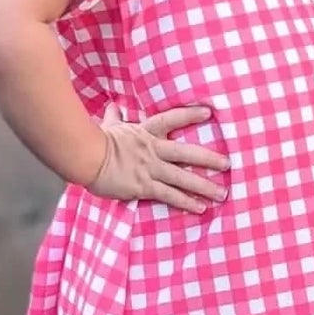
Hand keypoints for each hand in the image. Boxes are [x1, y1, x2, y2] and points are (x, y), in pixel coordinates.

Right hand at [89, 105, 229, 212]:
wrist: (84, 157)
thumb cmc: (95, 142)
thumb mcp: (108, 127)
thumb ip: (114, 118)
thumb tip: (113, 106)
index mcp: (145, 133)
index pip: (171, 120)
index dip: (190, 115)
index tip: (209, 112)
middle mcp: (152, 150)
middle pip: (186, 153)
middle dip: (209, 159)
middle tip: (228, 164)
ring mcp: (149, 168)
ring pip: (182, 177)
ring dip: (204, 186)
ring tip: (222, 193)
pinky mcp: (144, 186)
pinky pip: (170, 195)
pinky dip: (186, 202)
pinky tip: (201, 208)